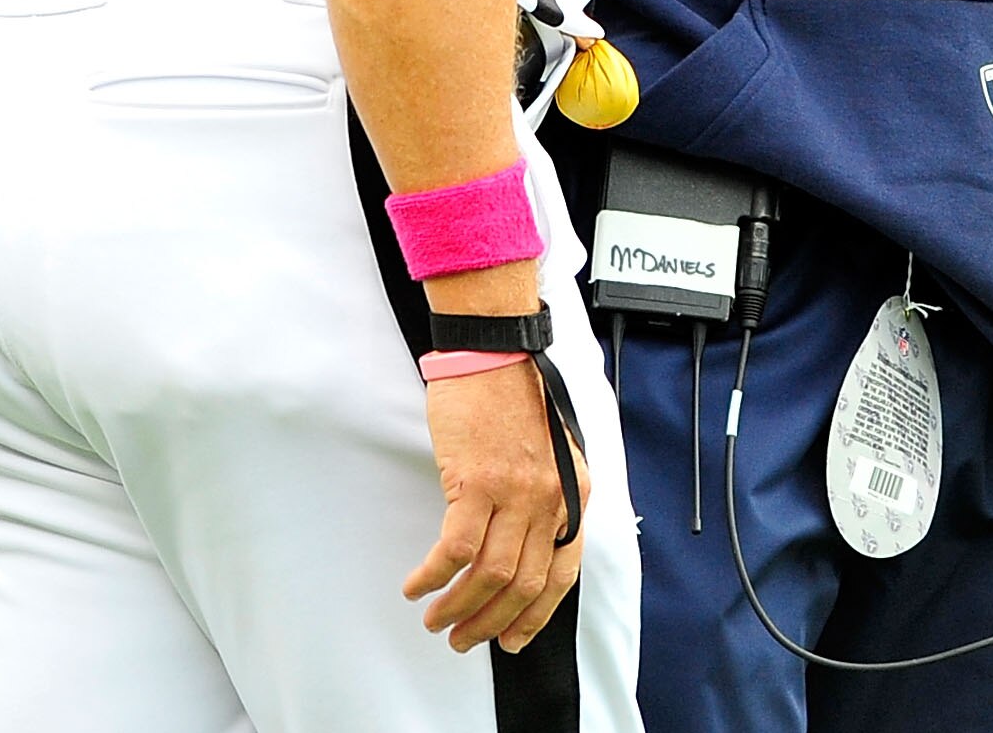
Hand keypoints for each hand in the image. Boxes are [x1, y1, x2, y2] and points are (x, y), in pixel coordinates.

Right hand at [404, 359, 588, 655]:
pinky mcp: (476, 482)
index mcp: (574, 493)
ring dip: (459, 608)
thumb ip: (548, 499)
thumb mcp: (552, 453)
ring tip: (436, 620)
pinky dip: (433, 577)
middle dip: (491, 623)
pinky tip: (418, 585)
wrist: (494, 353)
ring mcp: (515, 491)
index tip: (512, 640)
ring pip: (490, 575)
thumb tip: (525, 550)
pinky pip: (454, 549)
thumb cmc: (515, 398)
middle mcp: (551, 498)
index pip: (562, 574)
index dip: (535, 616)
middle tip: (464, 639)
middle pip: (523, 584)